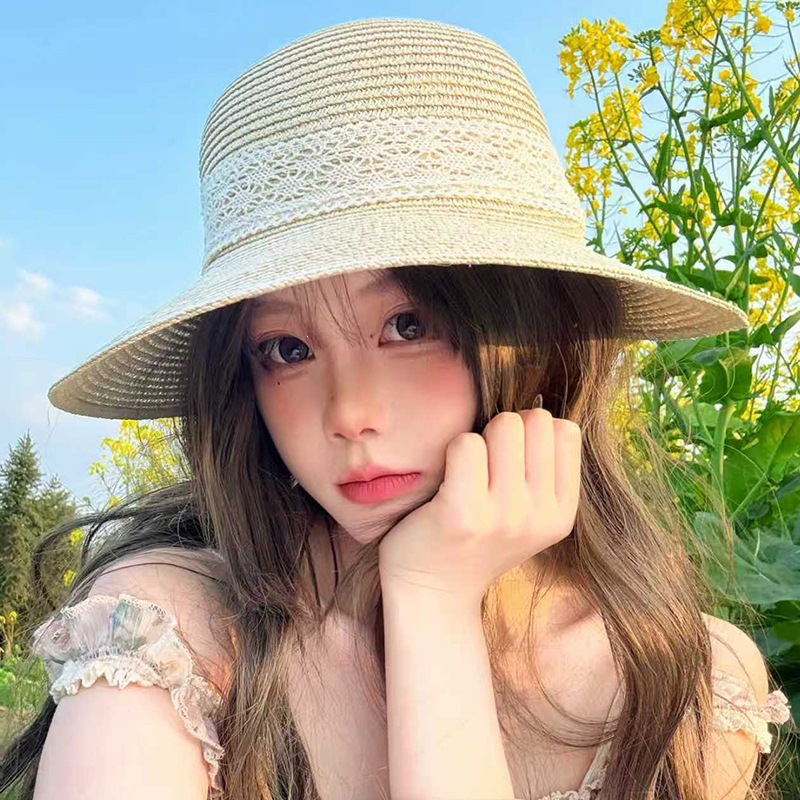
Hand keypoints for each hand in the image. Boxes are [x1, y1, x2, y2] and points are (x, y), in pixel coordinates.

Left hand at [378, 395, 581, 607]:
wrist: (432, 592)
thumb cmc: (476, 539)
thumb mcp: (528, 514)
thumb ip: (542, 470)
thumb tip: (537, 409)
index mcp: (562, 513)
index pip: (566, 430)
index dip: (533, 432)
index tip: (511, 460)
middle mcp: (540, 516)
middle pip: (535, 420)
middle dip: (506, 430)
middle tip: (485, 465)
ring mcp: (504, 516)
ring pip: (504, 425)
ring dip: (480, 438)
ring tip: (467, 472)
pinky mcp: (463, 513)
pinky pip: (466, 444)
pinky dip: (452, 451)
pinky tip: (446, 482)